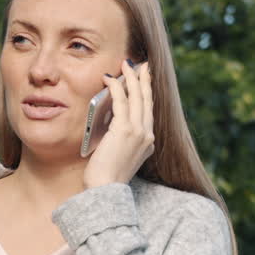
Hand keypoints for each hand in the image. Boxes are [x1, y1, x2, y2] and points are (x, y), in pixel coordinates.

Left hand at [83, 58, 153, 188]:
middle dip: (143, 79)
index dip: (147, 92)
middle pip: (147, 100)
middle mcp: (147, 134)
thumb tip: (117, 126)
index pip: (149, 111)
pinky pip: (121, 101)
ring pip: (137, 97)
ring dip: (131, 78)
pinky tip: (110, 78)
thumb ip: (126, 142)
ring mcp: (138, 132)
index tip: (145, 78)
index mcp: (148, 141)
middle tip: (140, 64)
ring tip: (125, 64)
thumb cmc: (107, 178)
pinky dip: (116, 87)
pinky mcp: (125, 129)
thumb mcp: (122, 157)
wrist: (106, 190)